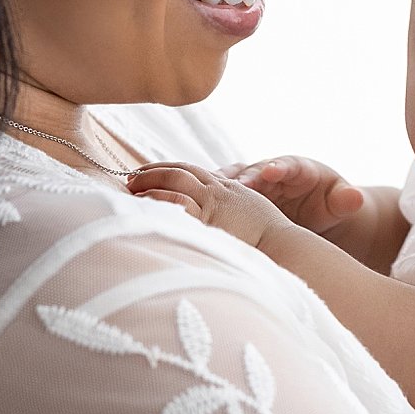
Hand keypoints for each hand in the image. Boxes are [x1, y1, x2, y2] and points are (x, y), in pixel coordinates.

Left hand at [127, 161, 292, 249]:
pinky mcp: (211, 220)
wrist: (284, 244)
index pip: (189, 170)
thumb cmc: (269, 235)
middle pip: (179, 172)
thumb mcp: (246, 212)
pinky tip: (143, 206)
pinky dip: (160, 201)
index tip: (146, 172)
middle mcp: (218, 191)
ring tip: (131, 189)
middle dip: (153, 172)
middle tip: (130, 178)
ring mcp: (214, 204)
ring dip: (151, 183)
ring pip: (176, 183)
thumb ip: (225, 207)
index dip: (166, 169)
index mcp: (225, 188)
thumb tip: (207, 215)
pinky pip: (180, 206)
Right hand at [218, 155, 364, 235]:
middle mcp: (270, 171)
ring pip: (232, 181)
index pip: (286, 165)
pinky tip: (195, 208)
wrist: (315, 213)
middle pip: (254, 171)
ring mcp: (252, 183)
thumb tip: (355, 197)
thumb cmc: (329, 203)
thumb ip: (346, 200)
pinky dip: (207, 199)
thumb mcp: (340, 202)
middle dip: (244, 178)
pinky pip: (219, 196)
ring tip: (205, 195)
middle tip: (234, 186)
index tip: (270, 172)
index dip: (277, 167)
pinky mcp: (238, 198)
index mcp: (297, 168)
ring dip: (220, 188)